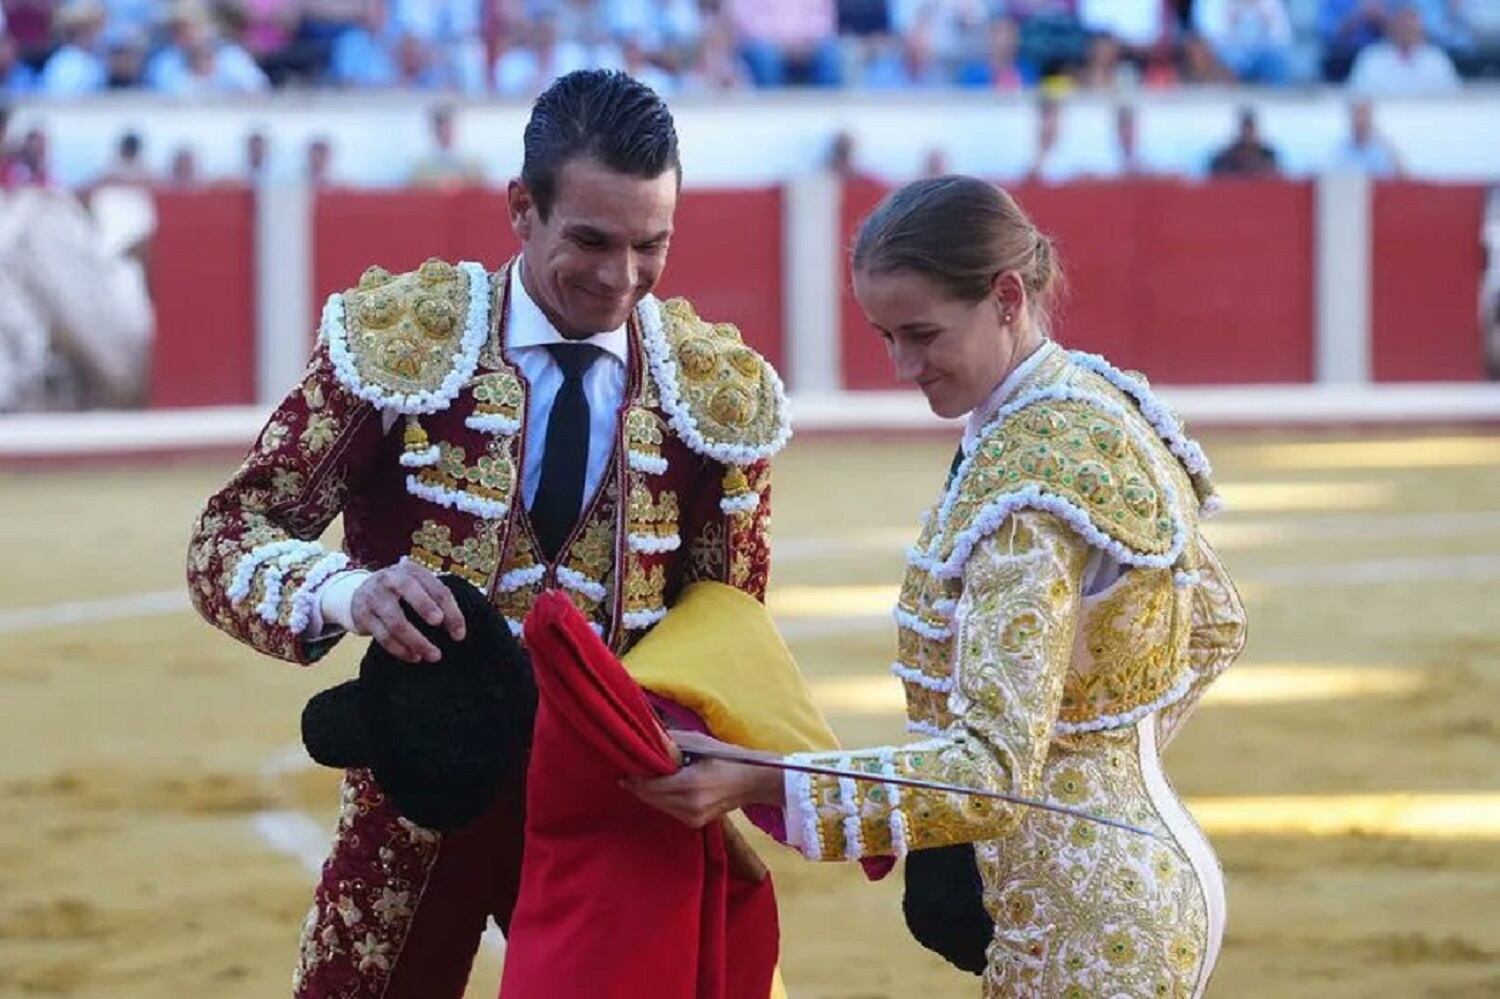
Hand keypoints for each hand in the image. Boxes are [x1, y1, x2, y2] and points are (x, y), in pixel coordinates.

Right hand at [349, 559, 465, 662]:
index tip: (459, 635)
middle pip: (409, 589)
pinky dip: (400, 649)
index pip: (436, 588)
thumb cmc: (399, 592)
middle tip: (439, 624)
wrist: (359, 592)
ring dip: (416, 641)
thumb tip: (460, 628)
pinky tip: (414, 657)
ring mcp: (374, 596)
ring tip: (433, 655)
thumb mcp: (417, 585)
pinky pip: (383, 636)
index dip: (451, 611)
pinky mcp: (363, 615)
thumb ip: (436, 598)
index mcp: (412, 570)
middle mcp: (391, 579)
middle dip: (425, 607)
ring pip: (396, 621)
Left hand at [624, 730, 785, 827]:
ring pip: (658, 806)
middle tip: (629, 773)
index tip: (624, 771)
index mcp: (690, 784)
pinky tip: (661, 789)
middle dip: (638, 786)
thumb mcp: (700, 743)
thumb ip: (672, 741)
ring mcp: (693, 818)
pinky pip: (669, 811)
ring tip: (643, 778)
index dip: (635, 780)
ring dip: (649, 794)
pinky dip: (662, 800)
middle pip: (651, 798)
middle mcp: (689, 805)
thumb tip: (649, 732)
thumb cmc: (726, 758)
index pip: (651, 786)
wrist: (752, 783)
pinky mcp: (695, 823)